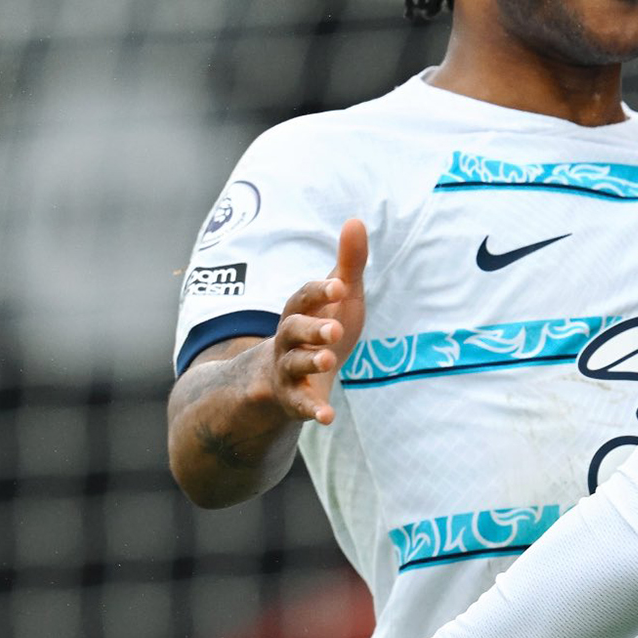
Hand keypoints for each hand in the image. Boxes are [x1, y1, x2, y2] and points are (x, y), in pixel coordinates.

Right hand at [265, 219, 367, 425]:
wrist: (281, 379)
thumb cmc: (319, 328)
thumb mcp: (338, 298)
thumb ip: (348, 264)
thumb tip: (356, 219)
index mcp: (299, 312)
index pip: (303, 297)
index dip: (319, 290)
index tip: (339, 284)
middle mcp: (287, 340)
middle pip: (292, 330)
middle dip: (313, 328)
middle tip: (336, 328)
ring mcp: (286, 370)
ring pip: (293, 365)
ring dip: (311, 362)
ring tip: (329, 359)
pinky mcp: (292, 400)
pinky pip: (299, 405)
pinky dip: (313, 410)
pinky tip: (328, 417)